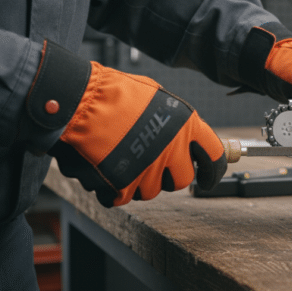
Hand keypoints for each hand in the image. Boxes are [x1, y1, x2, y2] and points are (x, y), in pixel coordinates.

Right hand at [27, 41, 225, 206]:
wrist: (77, 100)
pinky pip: (123, 198)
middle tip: (152, 162)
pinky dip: (113, 189)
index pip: (215, 157)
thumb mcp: (156, 96)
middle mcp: (172, 150)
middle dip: (169, 174)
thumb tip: (187, 136)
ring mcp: (147, 169)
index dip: (213, 170)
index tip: (208, 177)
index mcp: (186, 125)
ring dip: (138, 180)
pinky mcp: (121, 185)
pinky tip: (105, 170)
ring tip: (122, 157)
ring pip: (151, 191)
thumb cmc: (112, 92)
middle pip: (182, 179)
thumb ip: (175, 120)